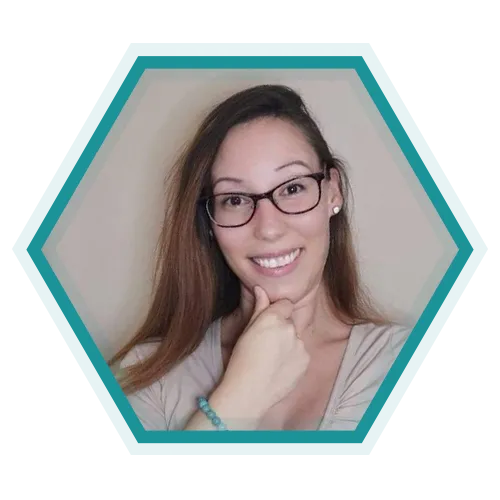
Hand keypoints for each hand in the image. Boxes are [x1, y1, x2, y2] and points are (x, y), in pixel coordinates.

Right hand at [219, 285, 309, 418]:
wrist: (248, 392)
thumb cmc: (241, 360)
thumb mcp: (246, 331)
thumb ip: (259, 308)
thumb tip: (261, 289)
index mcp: (274, 318)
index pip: (285, 304)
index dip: (277, 312)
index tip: (269, 322)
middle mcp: (290, 329)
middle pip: (289, 322)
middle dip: (281, 329)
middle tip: (267, 344)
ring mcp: (300, 346)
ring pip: (295, 339)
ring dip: (288, 344)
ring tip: (272, 359)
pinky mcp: (305, 361)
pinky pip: (301, 354)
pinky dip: (293, 358)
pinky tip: (279, 368)